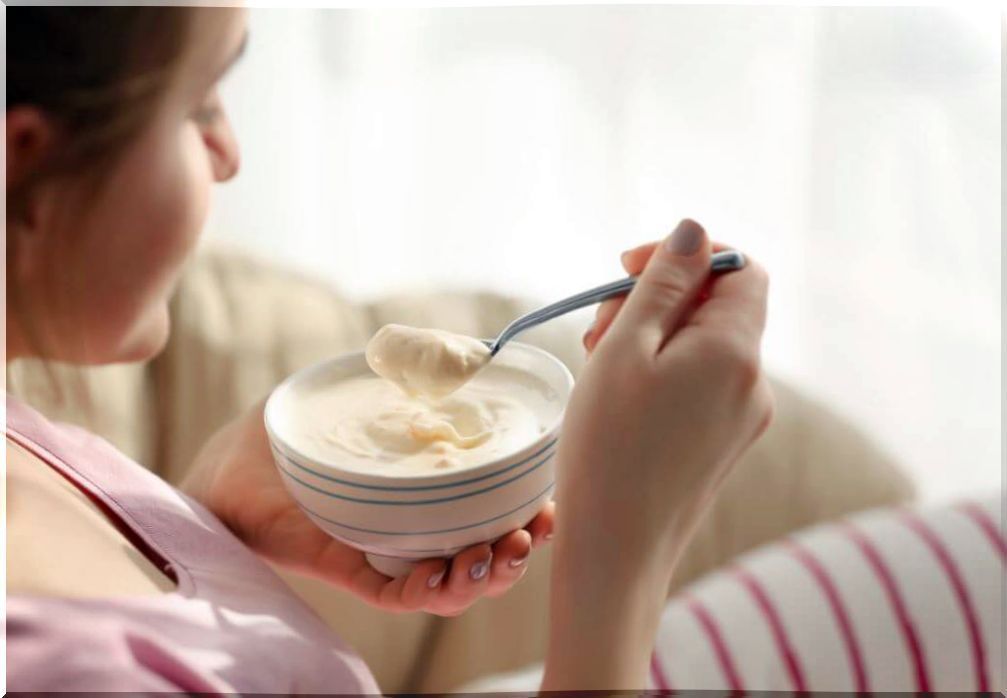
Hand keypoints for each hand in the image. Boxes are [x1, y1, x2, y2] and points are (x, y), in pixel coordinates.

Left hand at [182, 403, 554, 614]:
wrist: (226, 464)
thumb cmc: (292, 434)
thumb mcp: (358, 397)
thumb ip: (406, 375)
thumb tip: (463, 349)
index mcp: (422, 500)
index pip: (486, 516)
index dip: (525, 516)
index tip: (548, 502)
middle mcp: (410, 534)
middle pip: (480, 558)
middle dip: (518, 552)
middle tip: (532, 531)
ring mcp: (381, 555)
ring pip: (449, 587)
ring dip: (485, 576)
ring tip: (499, 551)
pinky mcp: (346, 569)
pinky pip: (396, 596)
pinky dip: (429, 591)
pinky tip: (448, 572)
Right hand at [543, 219, 772, 689]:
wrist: (616, 551)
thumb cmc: (608, 447)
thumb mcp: (626, 349)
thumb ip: (664, 284)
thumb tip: (695, 230)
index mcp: (736, 351)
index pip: (741, 269)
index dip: (688, 254)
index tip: (627, 268)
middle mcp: (753, 382)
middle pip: (717, 306)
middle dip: (656, 299)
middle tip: (597, 328)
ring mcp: (743, 417)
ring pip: (703, 345)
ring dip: (652, 336)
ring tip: (598, 363)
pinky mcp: (724, 443)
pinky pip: (701, 383)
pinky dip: (662, 372)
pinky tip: (618, 395)